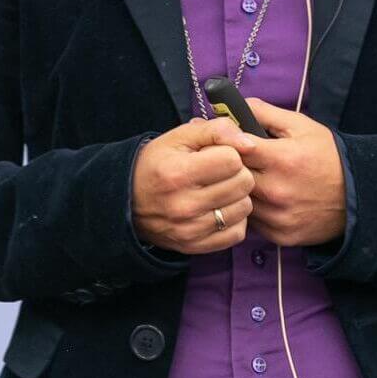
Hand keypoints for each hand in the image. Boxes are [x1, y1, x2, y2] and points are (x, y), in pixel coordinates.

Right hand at [130, 117, 256, 254]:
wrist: (127, 202)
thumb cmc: (157, 164)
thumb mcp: (179, 137)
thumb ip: (216, 130)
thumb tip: (249, 144)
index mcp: (179, 173)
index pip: (232, 160)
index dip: (229, 153)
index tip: (217, 155)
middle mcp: (185, 205)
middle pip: (243, 183)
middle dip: (237, 172)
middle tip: (221, 172)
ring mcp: (191, 230)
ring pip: (244, 207)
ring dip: (237, 196)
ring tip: (219, 190)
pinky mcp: (196, 246)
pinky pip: (237, 232)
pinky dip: (234, 220)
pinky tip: (219, 209)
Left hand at [234, 100, 346, 247]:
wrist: (357, 194)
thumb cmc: (327, 155)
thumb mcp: (301, 126)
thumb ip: (266, 113)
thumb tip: (234, 106)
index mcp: (281, 158)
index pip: (233, 148)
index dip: (223, 143)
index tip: (222, 140)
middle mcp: (276, 190)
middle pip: (230, 177)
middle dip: (227, 167)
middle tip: (230, 160)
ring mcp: (277, 216)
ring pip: (238, 201)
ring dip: (237, 190)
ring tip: (247, 179)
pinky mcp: (279, 235)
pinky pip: (252, 222)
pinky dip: (252, 210)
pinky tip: (261, 199)